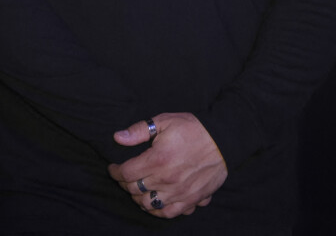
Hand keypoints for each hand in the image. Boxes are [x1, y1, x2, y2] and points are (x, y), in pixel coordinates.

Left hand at [108, 112, 226, 217]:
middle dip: (124, 183)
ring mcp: (179, 193)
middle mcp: (166, 180)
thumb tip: (118, 137)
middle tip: (124, 176)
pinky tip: (154, 201)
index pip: (127, 173)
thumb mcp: (165, 121)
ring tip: (137, 188)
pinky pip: (168, 213)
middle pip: (135, 190)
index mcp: (158, 159)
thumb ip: (140, 130)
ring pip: (148, 204)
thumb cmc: (193, 128)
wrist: (223, 140)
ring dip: (138, 197)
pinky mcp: (191, 200)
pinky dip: (157, 210)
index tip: (112, 168)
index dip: (115, 171)